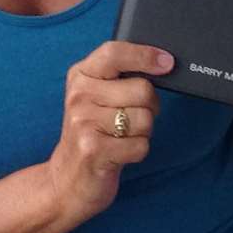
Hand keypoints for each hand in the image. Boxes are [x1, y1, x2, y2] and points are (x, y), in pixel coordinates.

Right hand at [45, 42, 171, 224]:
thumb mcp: (97, 98)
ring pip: (145, 118)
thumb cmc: (92, 133)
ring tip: (122, 137)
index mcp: (80, 76)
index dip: (144, 55)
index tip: (167, 62)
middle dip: (150, 106)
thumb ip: (120, 78)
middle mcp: (79, 96)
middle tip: (132, 118)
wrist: (65, 180)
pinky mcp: (93, 150)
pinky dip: (138, 151)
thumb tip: (162, 64)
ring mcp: (84, 123)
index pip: (114, 52)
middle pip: (142, 89)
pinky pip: (141, 145)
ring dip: (143, 132)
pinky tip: (119, 153)